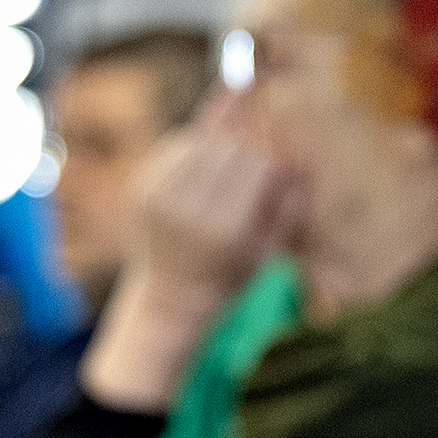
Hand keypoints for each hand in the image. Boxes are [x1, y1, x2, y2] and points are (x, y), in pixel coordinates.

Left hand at [78, 94, 300, 411]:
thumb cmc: (233, 272)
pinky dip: (193, 150)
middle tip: (246, 175)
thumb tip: (297, 155)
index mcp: (226, 231)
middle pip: (230, 148)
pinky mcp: (140, 190)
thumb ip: (288, 202)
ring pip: (201, 141)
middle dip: (245, 154)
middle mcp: (188, 213)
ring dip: (219, 147)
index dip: (271, 167)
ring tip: (222, 175)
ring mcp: (158, 199)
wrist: (173, 296)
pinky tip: (199, 175)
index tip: (270, 181)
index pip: (260, 165)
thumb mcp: (270, 246)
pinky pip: (175, 147)